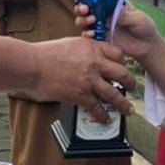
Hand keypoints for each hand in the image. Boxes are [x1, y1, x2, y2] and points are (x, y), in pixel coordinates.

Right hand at [20, 37, 135, 119]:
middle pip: (122, 73)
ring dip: (123, 104)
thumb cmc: (45, 53)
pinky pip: (97, 108)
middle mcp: (95, 63)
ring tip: (128, 110)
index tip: (124, 67)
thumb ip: (84, 50)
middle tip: (133, 87)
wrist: (32, 65)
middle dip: (130, 82)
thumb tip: (90, 58)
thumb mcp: (70, 44)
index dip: (123, 62)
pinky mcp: (80, 96)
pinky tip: (105, 120)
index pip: (118, 53)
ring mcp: (89, 80)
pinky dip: (102, 116)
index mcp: (92, 48)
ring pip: (114, 94)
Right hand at [75, 2, 158, 60]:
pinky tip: (91, 34)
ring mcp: (102, 26)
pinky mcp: (102, 38)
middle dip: (82, 9)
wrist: (147, 47)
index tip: (87, 0)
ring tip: (90, 21)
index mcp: (114, 5)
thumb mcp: (138, 19)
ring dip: (83, 20)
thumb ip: (126, 15)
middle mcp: (105, 14)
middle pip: (88, 9)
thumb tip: (115, 11)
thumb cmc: (145, 28)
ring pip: (86, 21)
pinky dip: (87, 34)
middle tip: (84, 10)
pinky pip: (90, 36)